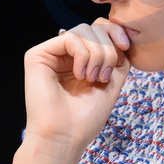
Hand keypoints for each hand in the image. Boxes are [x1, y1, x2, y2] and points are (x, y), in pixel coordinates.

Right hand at [21, 17, 130, 148]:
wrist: (65, 136)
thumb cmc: (86, 116)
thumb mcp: (113, 80)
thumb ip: (118, 56)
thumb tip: (121, 35)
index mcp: (82, 58)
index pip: (100, 29)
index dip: (116, 32)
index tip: (126, 47)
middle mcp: (66, 54)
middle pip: (94, 27)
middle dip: (108, 49)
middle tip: (104, 76)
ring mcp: (52, 53)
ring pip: (84, 30)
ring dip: (97, 54)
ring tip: (93, 78)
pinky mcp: (38, 55)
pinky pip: (69, 38)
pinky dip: (82, 56)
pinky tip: (80, 75)